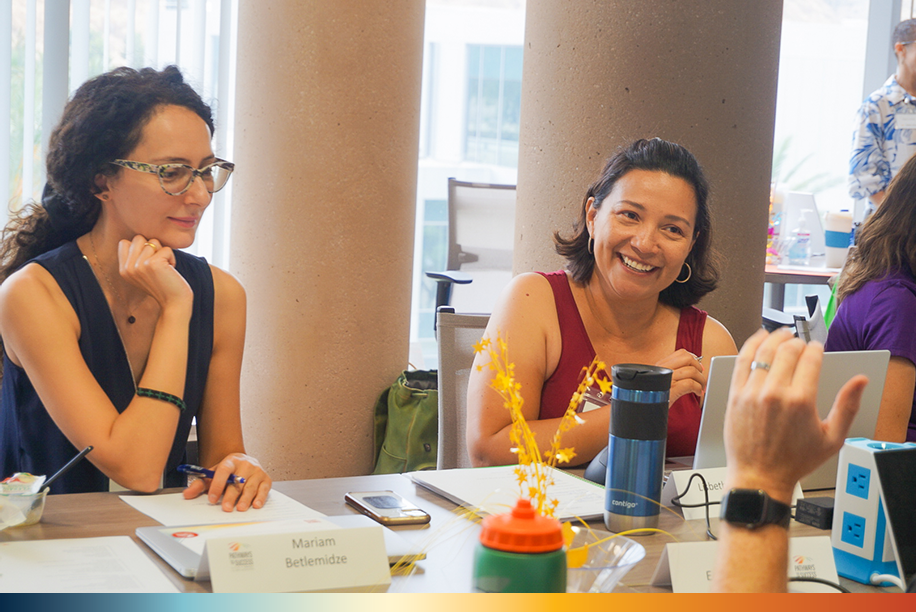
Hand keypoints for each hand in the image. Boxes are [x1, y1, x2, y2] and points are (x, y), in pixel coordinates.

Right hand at [118, 236, 191, 310]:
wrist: (174, 304)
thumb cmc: (163, 286)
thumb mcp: (142, 273)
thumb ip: (136, 257)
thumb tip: (140, 238)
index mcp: (123, 270)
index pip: (125, 242)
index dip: (140, 247)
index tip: (148, 262)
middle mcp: (128, 267)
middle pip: (139, 238)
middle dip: (153, 248)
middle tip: (158, 265)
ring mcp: (139, 265)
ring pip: (153, 242)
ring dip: (164, 253)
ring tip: (164, 269)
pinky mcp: (153, 264)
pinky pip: (166, 249)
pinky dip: (172, 258)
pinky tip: (170, 271)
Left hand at [182, 453, 271, 510]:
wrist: (243, 462)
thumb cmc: (228, 471)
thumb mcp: (213, 474)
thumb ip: (199, 484)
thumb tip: (187, 494)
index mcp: (231, 461)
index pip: (224, 471)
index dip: (217, 485)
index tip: (212, 498)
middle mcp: (246, 464)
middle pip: (238, 481)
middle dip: (231, 496)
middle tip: (226, 507)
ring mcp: (257, 471)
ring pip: (251, 486)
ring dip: (246, 498)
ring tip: (240, 508)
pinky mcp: (266, 479)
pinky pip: (264, 489)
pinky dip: (260, 497)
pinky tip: (255, 504)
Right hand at [656, 349, 704, 405]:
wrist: (645, 410)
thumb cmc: (656, 398)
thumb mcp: (662, 381)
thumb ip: (676, 373)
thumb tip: (698, 368)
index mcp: (660, 365)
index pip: (681, 353)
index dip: (693, 359)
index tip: (697, 367)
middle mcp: (663, 369)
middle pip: (688, 358)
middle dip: (698, 367)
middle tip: (700, 377)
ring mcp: (667, 379)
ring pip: (692, 371)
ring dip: (701, 380)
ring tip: (700, 387)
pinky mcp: (672, 390)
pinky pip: (691, 384)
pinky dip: (698, 388)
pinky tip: (697, 393)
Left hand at [723, 328, 867, 502]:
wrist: (759, 476)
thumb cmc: (794, 461)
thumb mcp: (832, 438)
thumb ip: (847, 406)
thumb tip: (860, 381)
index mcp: (801, 401)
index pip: (810, 358)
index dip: (815, 348)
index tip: (816, 348)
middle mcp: (775, 393)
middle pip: (787, 351)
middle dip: (797, 341)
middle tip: (800, 342)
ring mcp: (752, 393)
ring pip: (763, 352)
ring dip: (774, 338)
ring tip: (781, 334)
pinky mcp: (735, 395)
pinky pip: (742, 361)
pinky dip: (751, 345)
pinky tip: (758, 339)